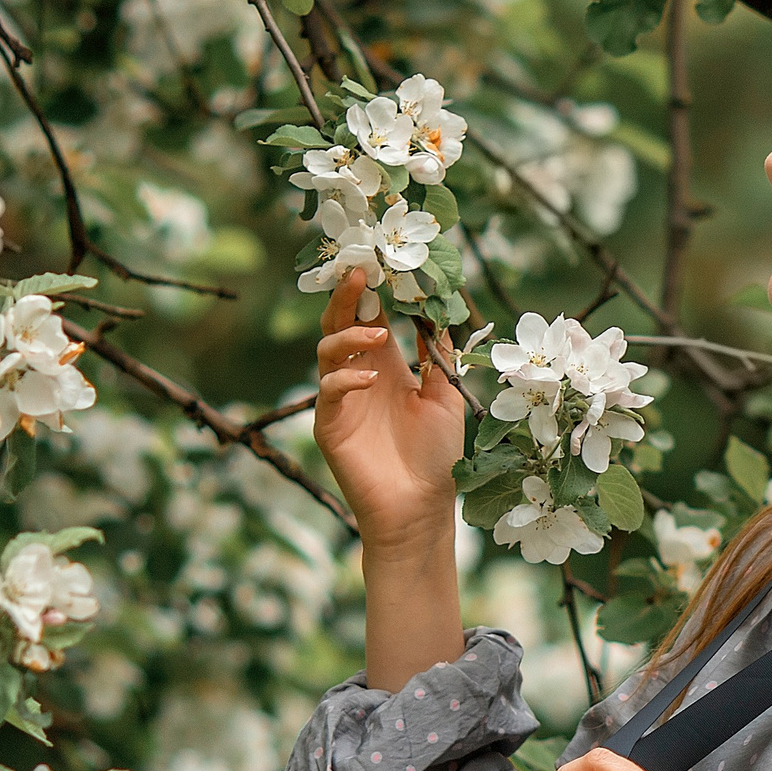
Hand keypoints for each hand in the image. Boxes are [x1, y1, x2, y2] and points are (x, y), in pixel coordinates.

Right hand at [314, 266, 465, 549]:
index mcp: (386, 367)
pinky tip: (370, 378)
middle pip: (340, 323)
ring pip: (326, 350)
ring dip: (350, 334)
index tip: (380, 261)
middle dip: (347, 296)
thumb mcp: (445, 397)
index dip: (371, 290)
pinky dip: (346, 378)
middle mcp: (360, 377)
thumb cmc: (435, 458)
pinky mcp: (330, 425)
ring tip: (379, 334)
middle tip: (360, 272)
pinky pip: (327, 391)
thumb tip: (441, 314)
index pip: (369, 316)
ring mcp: (341, 400)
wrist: (421, 509)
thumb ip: (440, 358)